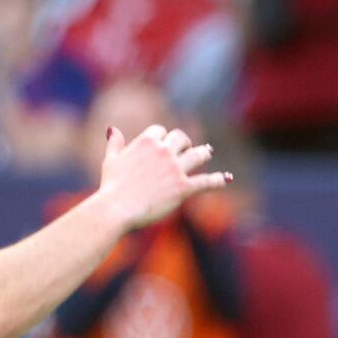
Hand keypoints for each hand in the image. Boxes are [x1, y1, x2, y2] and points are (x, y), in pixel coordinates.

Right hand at [94, 124, 229, 231]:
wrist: (115, 209)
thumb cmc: (110, 187)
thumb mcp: (111, 160)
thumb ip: (114, 143)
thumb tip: (112, 128)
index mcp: (146, 142)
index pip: (161, 132)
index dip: (162, 138)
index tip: (162, 144)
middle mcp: (164, 151)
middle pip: (181, 138)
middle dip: (184, 143)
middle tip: (186, 149)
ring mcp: (175, 169)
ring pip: (198, 154)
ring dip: (204, 153)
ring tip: (207, 152)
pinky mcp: (183, 188)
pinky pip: (207, 181)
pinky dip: (219, 179)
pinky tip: (227, 178)